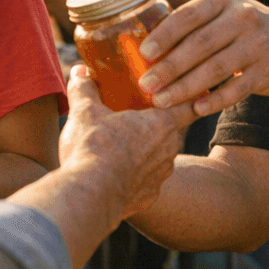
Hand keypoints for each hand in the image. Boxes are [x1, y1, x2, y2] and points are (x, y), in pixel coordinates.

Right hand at [59, 65, 198, 220]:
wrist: (89, 195)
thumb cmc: (93, 147)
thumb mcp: (84, 111)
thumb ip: (84, 89)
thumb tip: (79, 72)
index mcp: (160, 124)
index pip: (189, 106)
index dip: (187, 99)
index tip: (183, 94)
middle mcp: (168, 150)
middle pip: (170, 132)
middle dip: (155, 126)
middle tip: (136, 118)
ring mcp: (160, 176)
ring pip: (158, 158)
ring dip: (144, 153)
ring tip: (120, 148)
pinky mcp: (149, 197)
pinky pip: (145, 182)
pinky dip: (134, 176)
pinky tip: (115, 173)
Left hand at [137, 0, 268, 116]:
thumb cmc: (244, 27)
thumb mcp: (221, 12)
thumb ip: (191, 23)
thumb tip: (144, 46)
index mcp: (222, 1)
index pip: (188, 16)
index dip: (164, 35)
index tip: (143, 53)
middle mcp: (242, 18)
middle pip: (199, 44)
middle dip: (169, 66)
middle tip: (146, 84)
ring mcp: (257, 45)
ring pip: (215, 69)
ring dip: (185, 87)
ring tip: (161, 100)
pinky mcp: (268, 71)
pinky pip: (237, 89)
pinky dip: (215, 100)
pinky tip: (195, 109)